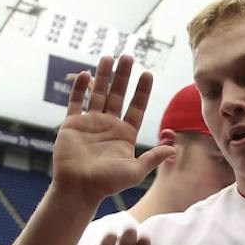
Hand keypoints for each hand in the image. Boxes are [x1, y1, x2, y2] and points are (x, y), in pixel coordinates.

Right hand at [52, 55, 172, 201]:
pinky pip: (76, 102)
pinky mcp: (71, 125)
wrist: (78, 189)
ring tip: (109, 56)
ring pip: (98, 94)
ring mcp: (90, 123)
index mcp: (125, 134)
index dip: (142, 91)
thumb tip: (173, 149)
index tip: (147, 74)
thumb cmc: (106, 183)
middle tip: (128, 56)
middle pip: (118, 95)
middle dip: (123, 76)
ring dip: (103, 75)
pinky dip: (79, 88)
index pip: (136, 107)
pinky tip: (85, 74)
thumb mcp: (135, 171)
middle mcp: (108, 125)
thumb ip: (153, 157)